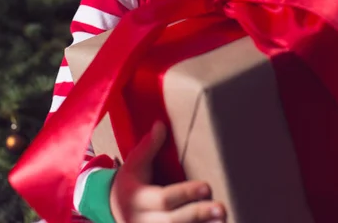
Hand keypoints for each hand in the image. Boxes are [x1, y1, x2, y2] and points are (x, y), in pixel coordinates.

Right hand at [110, 121, 226, 222]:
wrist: (114, 210)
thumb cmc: (130, 183)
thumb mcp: (134, 163)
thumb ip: (149, 146)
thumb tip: (160, 124)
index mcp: (138, 200)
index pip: (164, 199)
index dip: (186, 194)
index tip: (207, 187)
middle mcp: (144, 221)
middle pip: (173, 221)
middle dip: (198, 214)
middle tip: (221, 208)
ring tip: (223, 220)